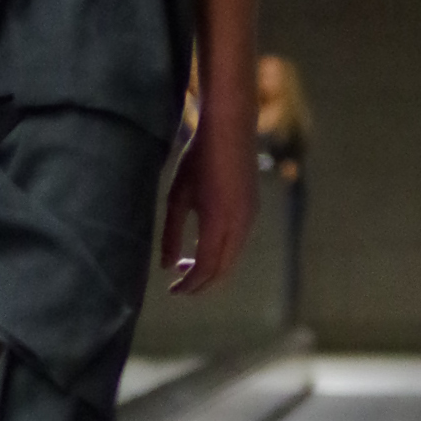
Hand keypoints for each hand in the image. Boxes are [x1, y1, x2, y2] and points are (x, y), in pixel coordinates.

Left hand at [160, 108, 257, 293]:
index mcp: (218, 222)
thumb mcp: (177, 196)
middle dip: (201, 283)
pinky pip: (238, 244)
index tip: (172, 291)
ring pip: (232, 259)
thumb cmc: (197, 159)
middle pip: (222, 271)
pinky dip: (221, 254)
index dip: (189, 285)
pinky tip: (203, 245)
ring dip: (211, 269)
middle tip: (179, 286)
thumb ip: (171, 233)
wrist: (230, 129)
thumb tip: (167, 266)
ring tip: (186, 265)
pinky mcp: (253, 210)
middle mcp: (239, 225)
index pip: (205, 269)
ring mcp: (250, 218)